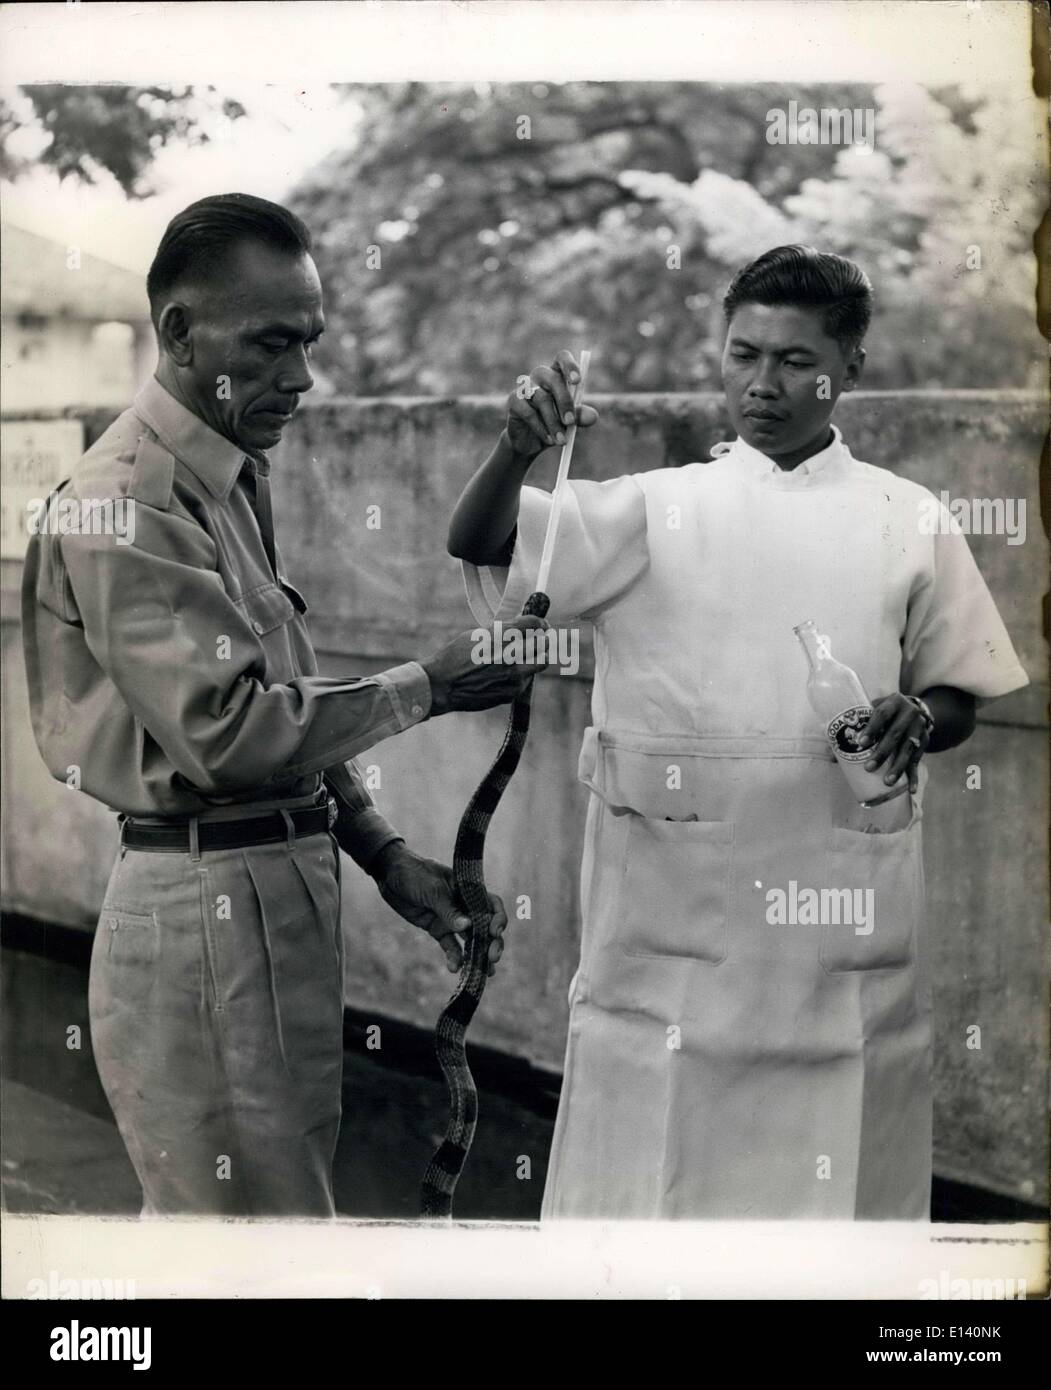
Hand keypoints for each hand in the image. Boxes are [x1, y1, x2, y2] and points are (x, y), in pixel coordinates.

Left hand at [371, 843, 506, 974]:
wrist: (390, 875)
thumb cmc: (415, 874)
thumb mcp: (433, 890)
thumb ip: (449, 910)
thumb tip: (468, 928)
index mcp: (469, 891)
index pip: (492, 905)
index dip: (498, 919)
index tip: (494, 932)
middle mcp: (464, 907)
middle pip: (485, 927)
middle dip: (491, 943)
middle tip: (492, 958)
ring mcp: (452, 920)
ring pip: (471, 941)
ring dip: (478, 956)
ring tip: (483, 973)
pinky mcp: (438, 930)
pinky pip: (450, 946)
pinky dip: (454, 957)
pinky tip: (454, 969)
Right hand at [421, 616, 553, 714]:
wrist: (442, 685)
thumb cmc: (455, 657)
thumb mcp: (477, 635)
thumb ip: (501, 631)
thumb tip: (520, 627)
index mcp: (500, 637)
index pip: (534, 624)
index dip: (540, 623)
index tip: (541, 625)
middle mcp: (510, 656)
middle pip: (542, 643)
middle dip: (542, 639)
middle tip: (539, 639)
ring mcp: (513, 676)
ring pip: (542, 662)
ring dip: (539, 657)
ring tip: (531, 656)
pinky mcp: (512, 692)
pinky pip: (527, 680)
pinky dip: (524, 675)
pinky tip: (511, 674)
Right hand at [505, 349, 598, 461]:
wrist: (530, 442)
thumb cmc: (553, 425)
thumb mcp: (569, 422)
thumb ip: (580, 416)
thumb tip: (593, 416)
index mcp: (556, 375)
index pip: (562, 358)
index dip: (570, 366)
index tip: (577, 381)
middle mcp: (540, 377)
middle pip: (553, 379)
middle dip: (564, 402)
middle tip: (570, 422)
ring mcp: (525, 388)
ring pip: (541, 398)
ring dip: (553, 422)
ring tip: (561, 440)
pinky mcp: (514, 401)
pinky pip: (528, 412)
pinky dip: (540, 428)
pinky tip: (548, 439)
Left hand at [858, 693, 930, 793]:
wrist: (915, 709)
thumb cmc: (885, 713)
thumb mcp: (873, 711)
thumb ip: (855, 727)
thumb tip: (829, 752)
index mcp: (894, 702)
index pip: (882, 714)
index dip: (872, 728)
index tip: (860, 743)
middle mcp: (910, 713)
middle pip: (895, 734)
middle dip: (882, 753)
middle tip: (869, 768)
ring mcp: (919, 728)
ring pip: (908, 749)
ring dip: (898, 767)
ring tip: (887, 781)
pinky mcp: (924, 743)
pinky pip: (918, 761)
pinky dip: (914, 777)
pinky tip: (911, 789)